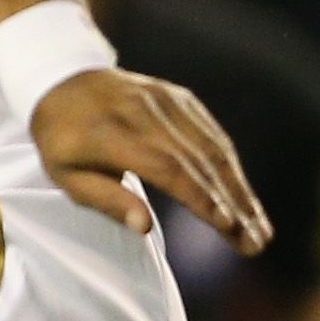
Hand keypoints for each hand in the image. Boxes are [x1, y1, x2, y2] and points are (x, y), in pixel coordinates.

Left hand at [29, 67, 269, 251]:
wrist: (63, 78)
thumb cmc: (61, 138)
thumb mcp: (65, 174)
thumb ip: (106, 199)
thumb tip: (144, 227)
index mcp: (112, 135)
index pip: (168, 169)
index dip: (200, 197)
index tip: (227, 226)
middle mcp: (147, 114)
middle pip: (200, 163)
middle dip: (233, 205)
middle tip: (255, 242)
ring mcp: (168, 102)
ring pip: (214, 149)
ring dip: (240, 190)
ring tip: (258, 227)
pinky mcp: (181, 98)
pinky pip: (212, 134)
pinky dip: (231, 167)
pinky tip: (245, 196)